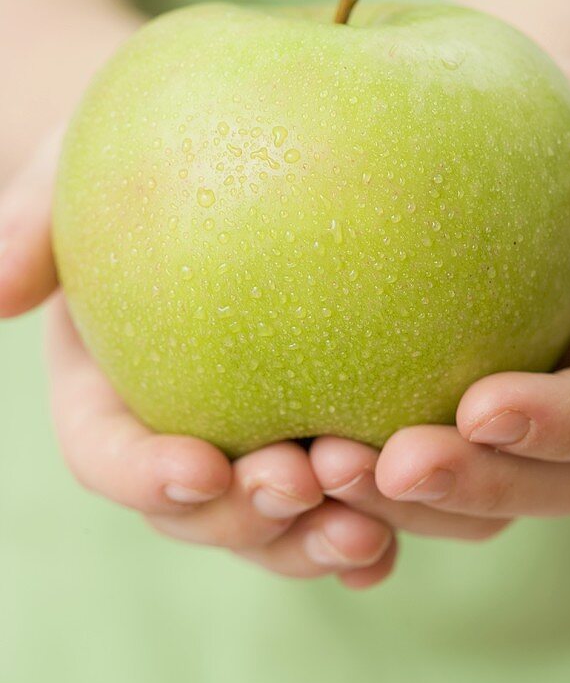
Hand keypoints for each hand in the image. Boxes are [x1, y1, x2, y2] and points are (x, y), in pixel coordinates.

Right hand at [0, 137, 394, 589]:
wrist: (232, 147)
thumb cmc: (147, 144)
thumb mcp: (80, 160)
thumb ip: (34, 222)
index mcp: (108, 388)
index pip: (108, 453)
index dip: (146, 473)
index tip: (202, 466)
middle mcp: (182, 429)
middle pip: (199, 512)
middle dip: (245, 518)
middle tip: (300, 485)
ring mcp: (256, 438)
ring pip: (277, 527)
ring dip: (317, 538)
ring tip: (366, 527)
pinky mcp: (329, 425)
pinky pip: (353, 497)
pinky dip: (381, 522)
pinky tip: (419, 516)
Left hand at [309, 56, 569, 540]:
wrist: (481, 142)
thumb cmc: (549, 113)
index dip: (568, 423)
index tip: (480, 405)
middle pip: (553, 487)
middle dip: (473, 489)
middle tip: (386, 463)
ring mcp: (508, 430)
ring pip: (472, 509)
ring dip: (400, 510)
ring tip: (315, 470)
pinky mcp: (436, 430)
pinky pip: (402, 492)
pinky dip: (351, 507)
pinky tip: (282, 480)